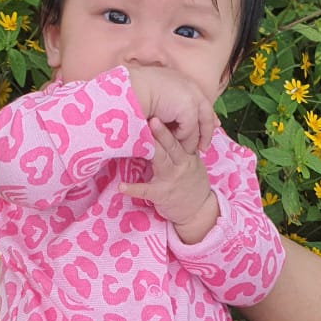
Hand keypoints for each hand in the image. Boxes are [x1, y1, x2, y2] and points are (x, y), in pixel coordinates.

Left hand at [119, 117, 219, 241]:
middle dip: (162, 131)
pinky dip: (133, 188)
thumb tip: (166, 128)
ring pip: (161, 160)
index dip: (170, 124)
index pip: (179, 136)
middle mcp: (181, 164)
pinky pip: (146, 190)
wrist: (199, 211)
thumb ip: (180, 148)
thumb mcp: (191, 163)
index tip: (160, 110)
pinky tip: (121, 186)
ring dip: (150, 149)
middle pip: (171, 144)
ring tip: (136, 139)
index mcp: (186, 155)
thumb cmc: (191, 183)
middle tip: (152, 117)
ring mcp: (172, 179)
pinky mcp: (162, 195)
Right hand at [128, 66, 216, 153]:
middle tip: (204, 147)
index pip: (200, 100)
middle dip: (207, 131)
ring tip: (188, 152)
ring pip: (198, 125)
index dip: (206, 115)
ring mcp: (191, 98)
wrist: (131, 89)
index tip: (213, 125)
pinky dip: (183, 140)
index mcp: (183, 81)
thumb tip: (168, 115)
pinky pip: (189, 131)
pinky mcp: (188, 110)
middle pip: (206, 113)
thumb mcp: (155, 93)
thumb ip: (168, 102)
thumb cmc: (134, 90)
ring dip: (192, 140)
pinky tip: (175, 144)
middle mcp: (190, 87)